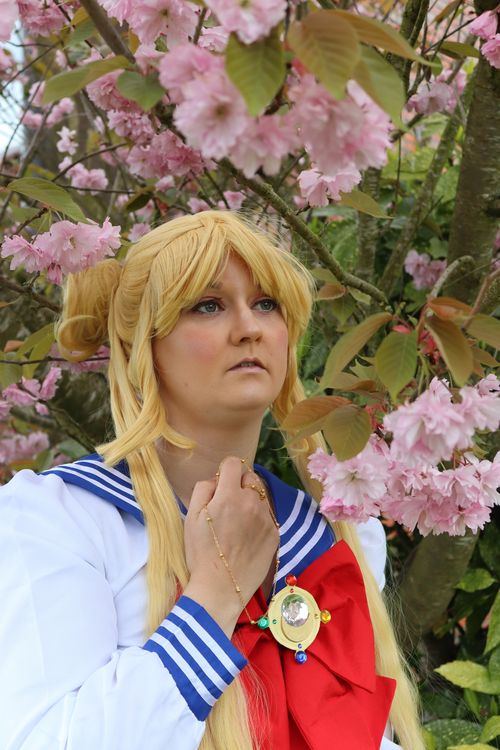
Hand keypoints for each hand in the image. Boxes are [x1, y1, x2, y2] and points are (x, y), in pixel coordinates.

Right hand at [183, 456, 278, 636]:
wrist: (220, 588)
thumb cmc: (201, 552)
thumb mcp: (191, 517)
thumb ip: (203, 489)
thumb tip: (216, 479)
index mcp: (229, 495)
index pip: (233, 463)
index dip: (225, 471)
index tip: (220, 485)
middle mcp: (252, 503)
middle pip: (251, 477)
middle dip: (239, 484)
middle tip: (228, 504)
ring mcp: (266, 519)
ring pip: (261, 497)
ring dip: (250, 502)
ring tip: (237, 523)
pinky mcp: (275, 534)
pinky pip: (267, 516)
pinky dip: (258, 520)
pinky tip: (246, 537)